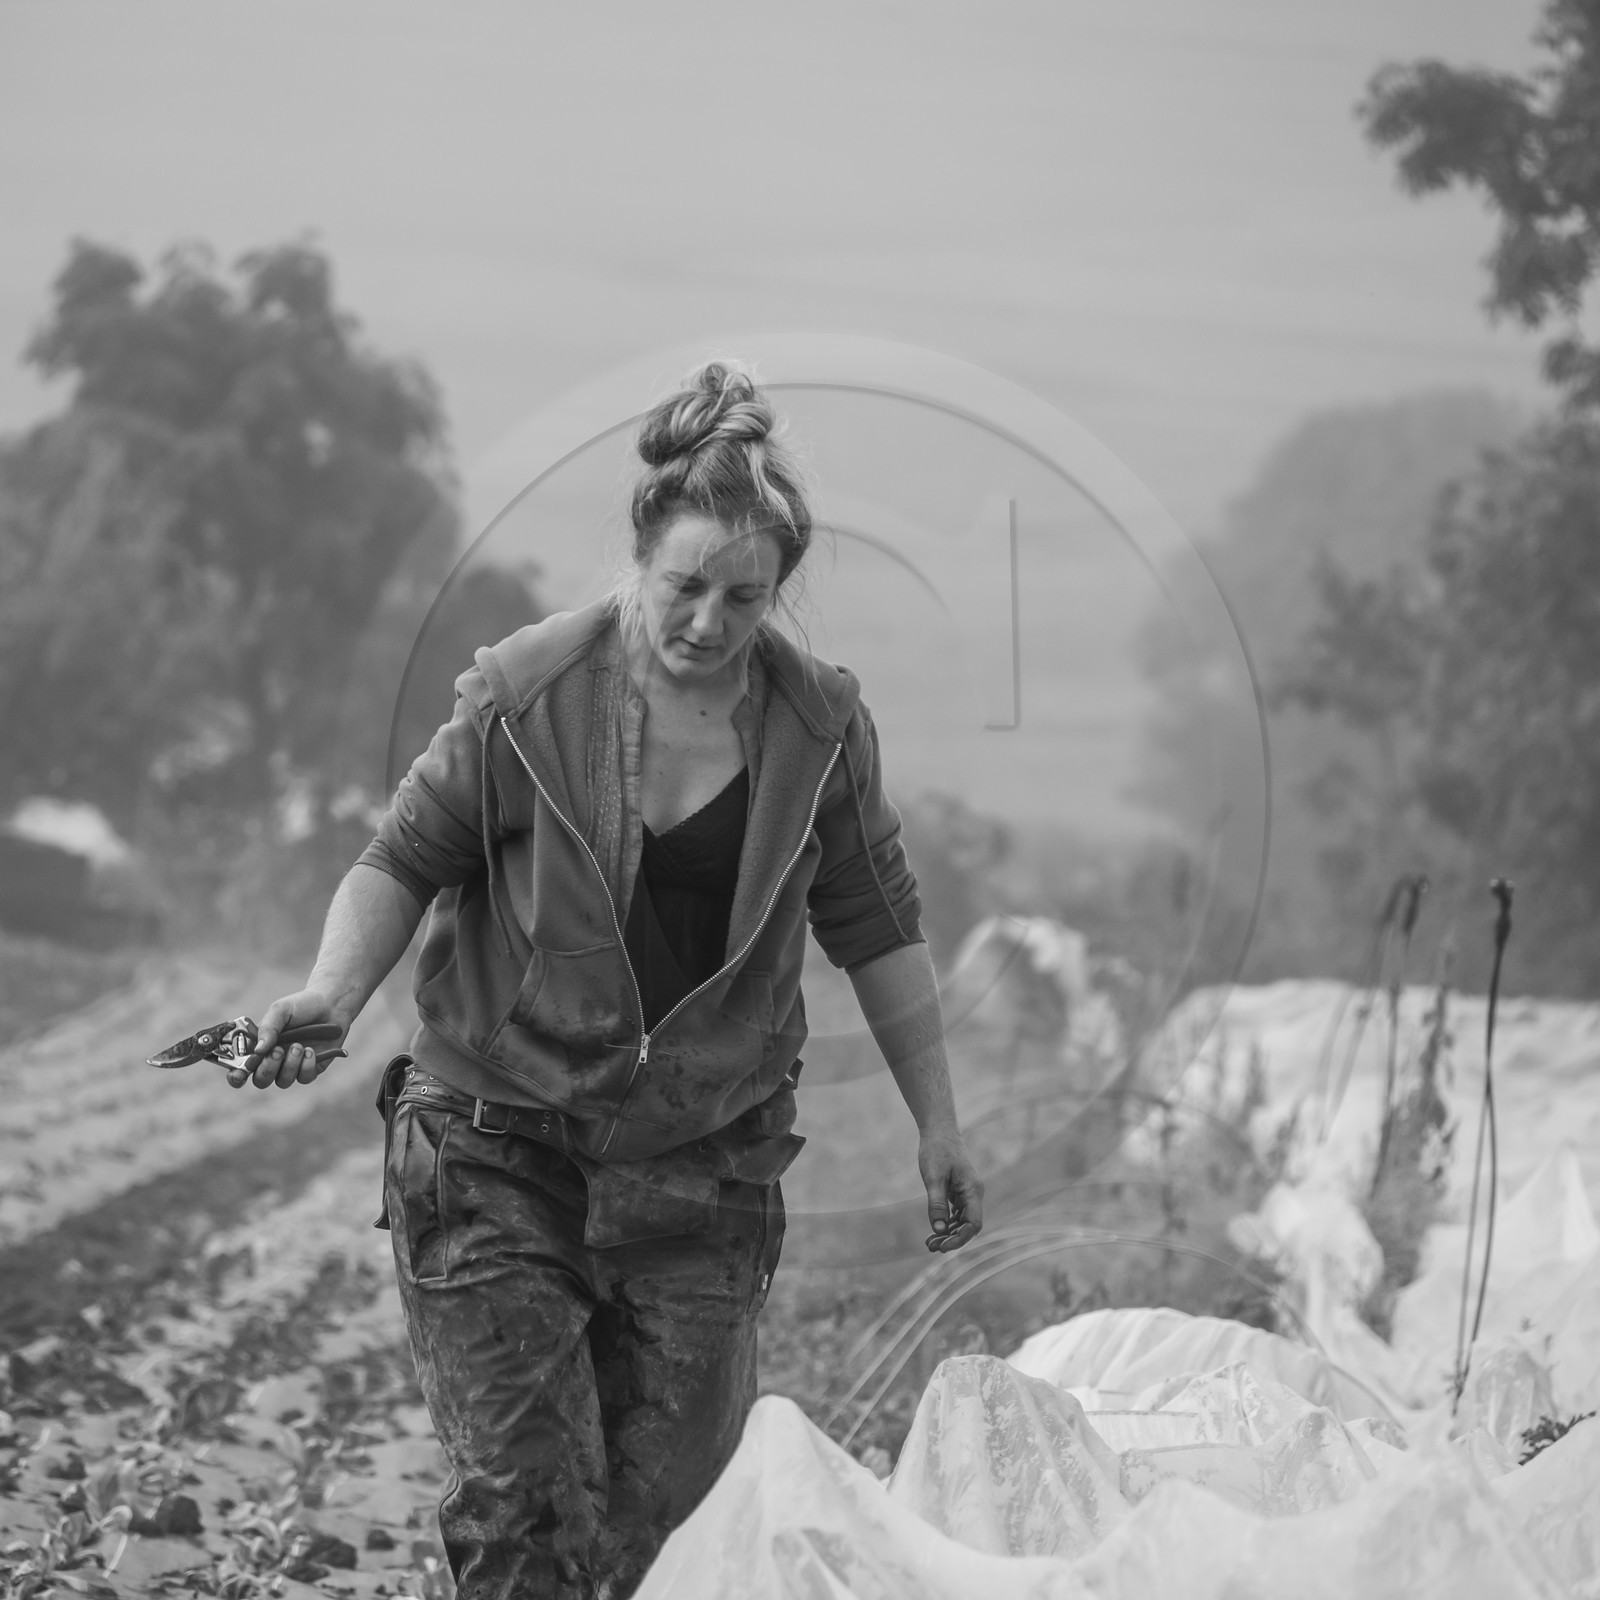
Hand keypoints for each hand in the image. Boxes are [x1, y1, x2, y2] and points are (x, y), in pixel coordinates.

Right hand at [227, 989, 343, 1089]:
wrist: (331, 1003)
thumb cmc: (301, 1006)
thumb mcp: (280, 1010)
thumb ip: (268, 1028)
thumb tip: (259, 1050)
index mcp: (259, 1047)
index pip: (241, 1069)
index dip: (236, 1076)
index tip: (239, 1074)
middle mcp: (273, 1060)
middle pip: (261, 1080)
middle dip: (267, 1068)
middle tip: (279, 1050)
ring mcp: (292, 1066)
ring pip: (282, 1082)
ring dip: (289, 1066)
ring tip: (298, 1046)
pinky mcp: (311, 1068)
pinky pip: (304, 1078)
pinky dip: (306, 1066)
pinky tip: (311, 1050)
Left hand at [919, 1131, 983, 1252]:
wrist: (939, 1131)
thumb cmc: (937, 1150)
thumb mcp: (933, 1177)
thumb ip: (936, 1204)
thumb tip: (939, 1230)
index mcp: (973, 1190)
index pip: (974, 1224)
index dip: (960, 1239)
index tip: (942, 1247)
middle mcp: (974, 1194)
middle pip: (968, 1226)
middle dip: (952, 1239)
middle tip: (931, 1247)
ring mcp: (967, 1193)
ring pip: (962, 1221)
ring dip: (948, 1234)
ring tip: (930, 1243)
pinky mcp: (959, 1191)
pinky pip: (956, 1213)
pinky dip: (946, 1223)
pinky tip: (934, 1230)